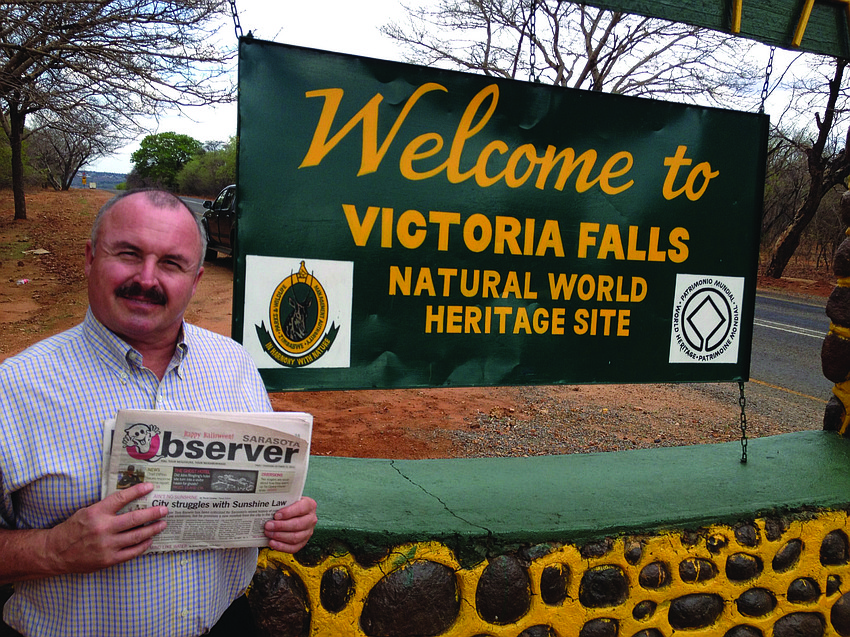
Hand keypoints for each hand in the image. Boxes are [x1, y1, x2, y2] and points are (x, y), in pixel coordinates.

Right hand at [45, 482, 166, 574]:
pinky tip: (150, 540)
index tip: (150, 486)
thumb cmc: (73, 529)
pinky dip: (143, 545)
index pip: (121, 498)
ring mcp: (107, 545)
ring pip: (137, 536)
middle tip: (164, 509)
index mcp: (97, 513)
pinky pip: (132, 552)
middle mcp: (103, 528)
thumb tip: (130, 500)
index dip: (137, 491)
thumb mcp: (87, 511)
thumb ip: (106, 507)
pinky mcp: (108, 559)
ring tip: (162, 524)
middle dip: (153, 513)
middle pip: (135, 518)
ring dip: (153, 529)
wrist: (56, 552)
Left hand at [264, 497, 316, 552]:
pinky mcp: (303, 542)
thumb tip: (269, 505)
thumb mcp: (289, 499)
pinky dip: (281, 546)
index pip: (301, 509)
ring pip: (295, 537)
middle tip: (268, 525)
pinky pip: (293, 547)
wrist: (294, 513)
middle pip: (297, 525)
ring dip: (280, 536)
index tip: (276, 515)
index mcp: (309, 505)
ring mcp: (308, 532)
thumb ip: (282, 502)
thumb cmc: (290, 505)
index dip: (288, 512)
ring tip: (268, 533)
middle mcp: (311, 519)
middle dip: (281, 526)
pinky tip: (272, 543)